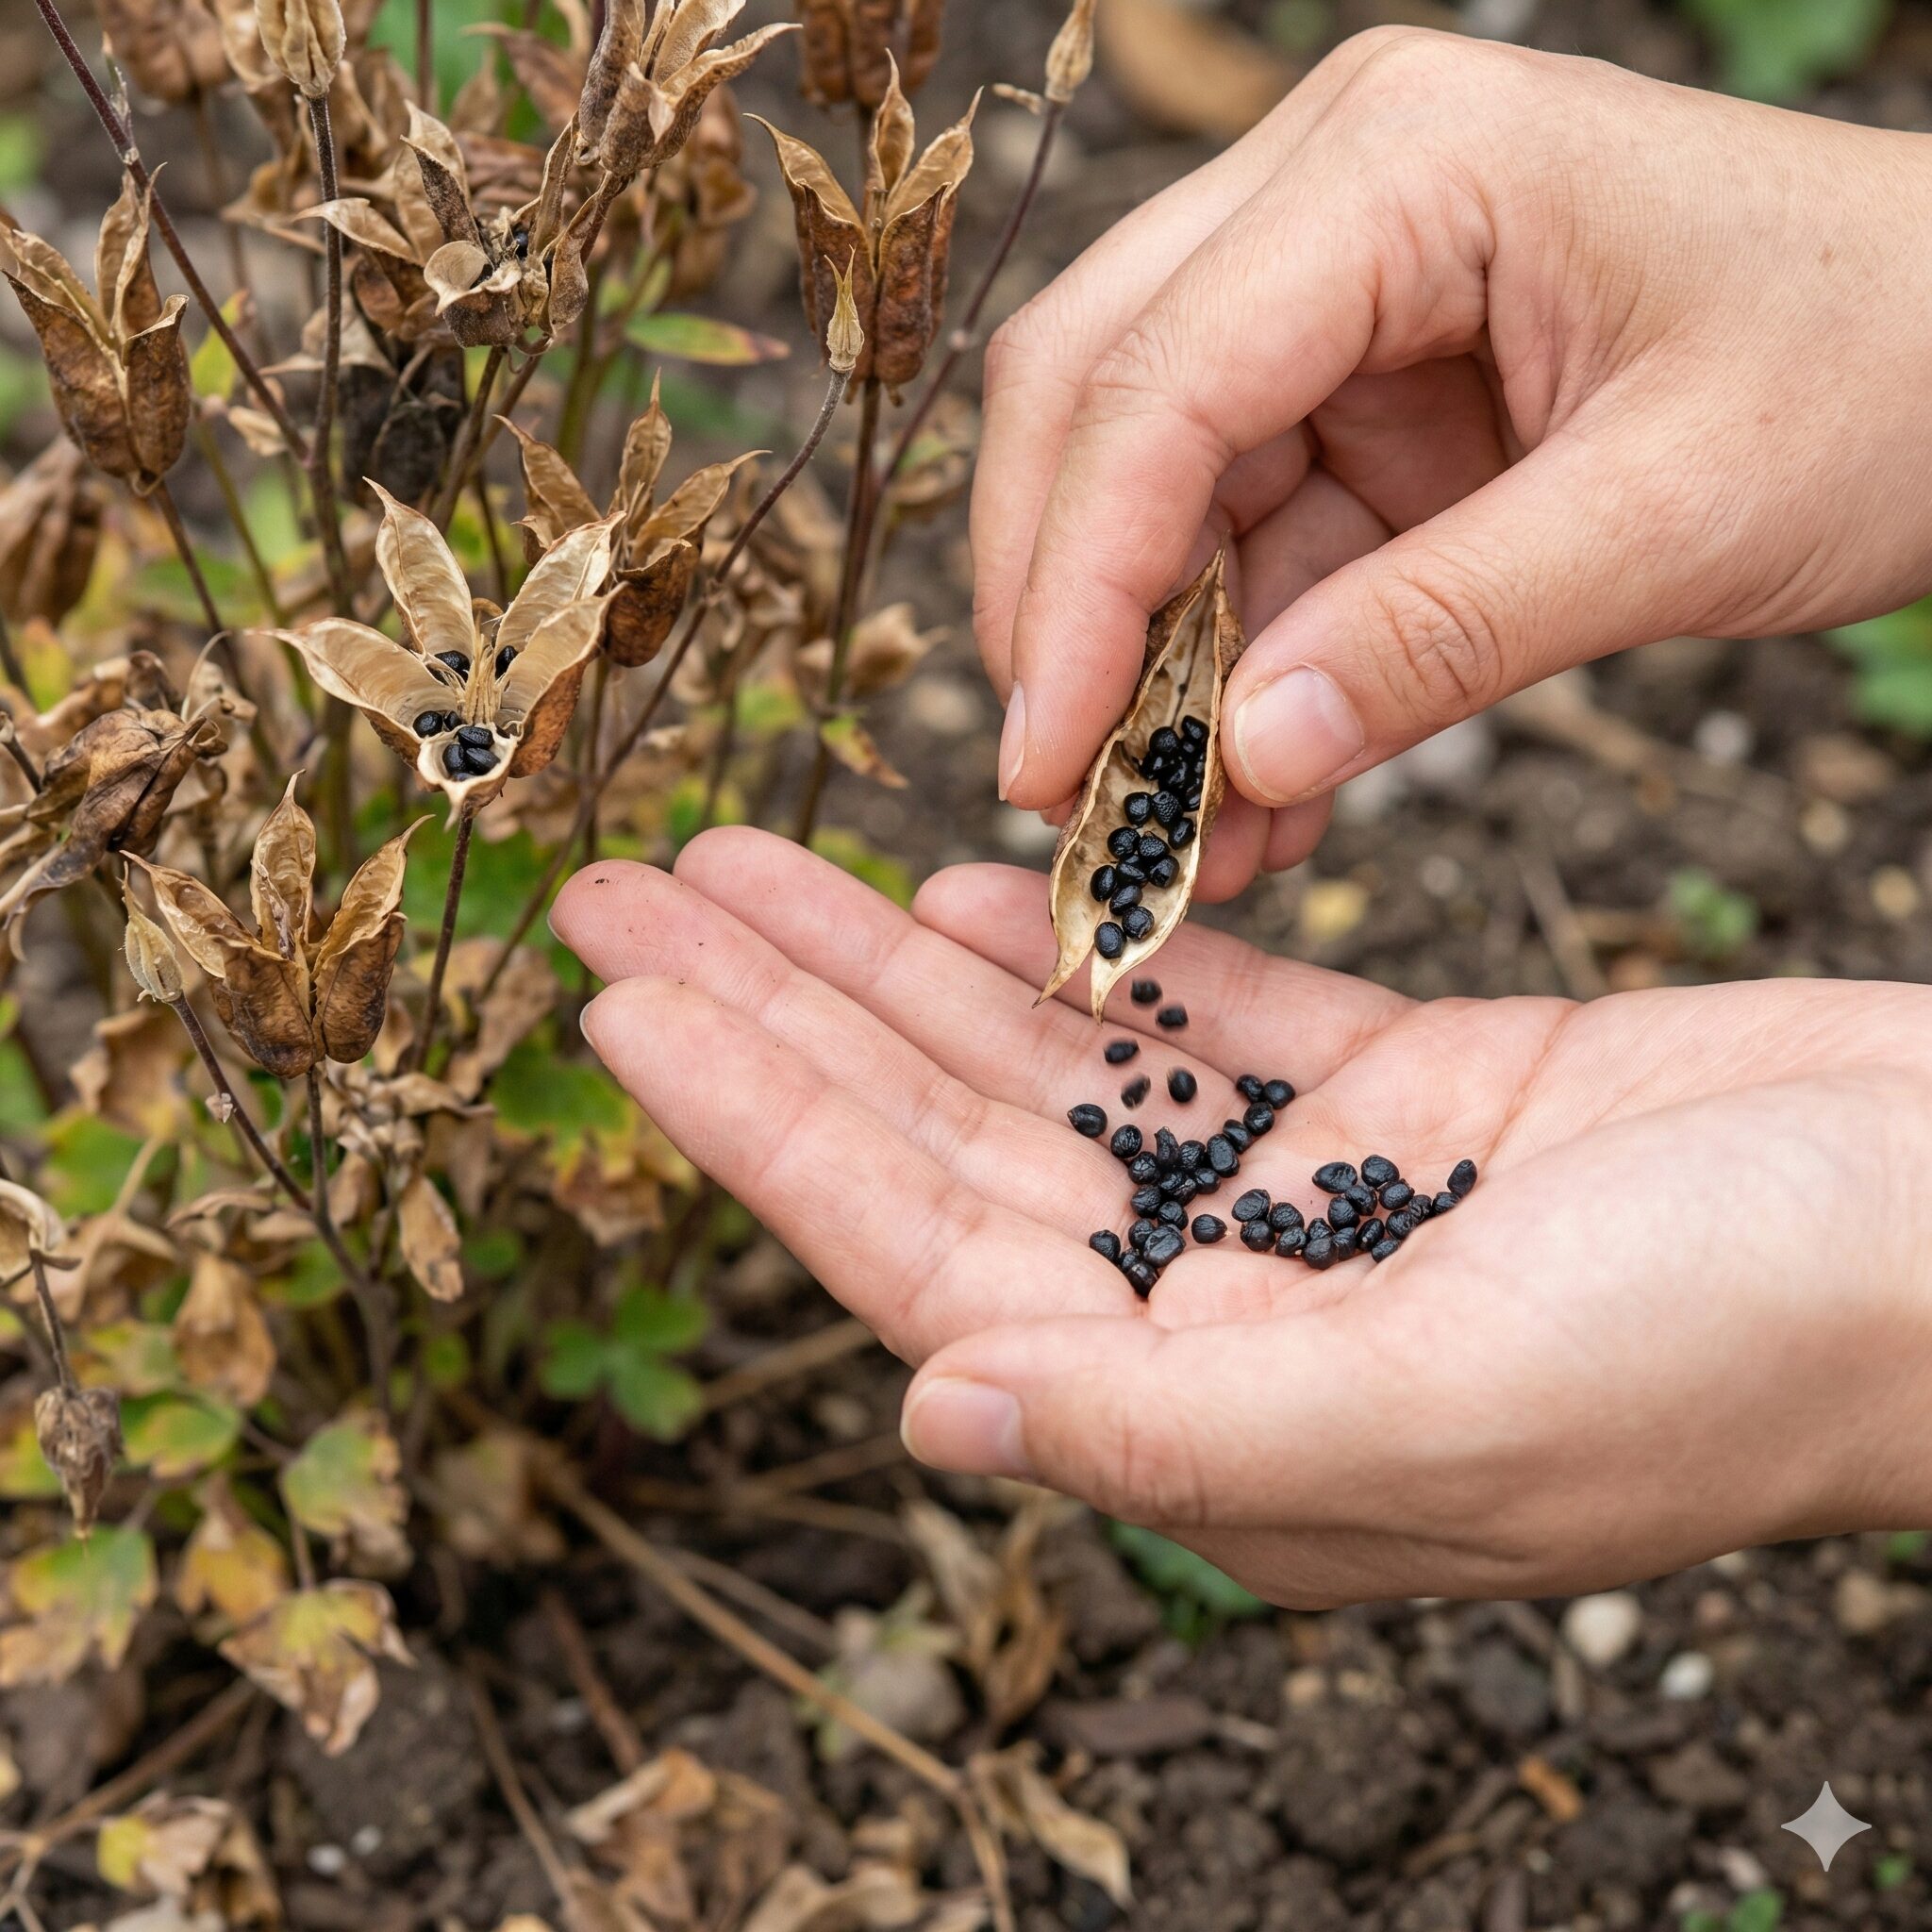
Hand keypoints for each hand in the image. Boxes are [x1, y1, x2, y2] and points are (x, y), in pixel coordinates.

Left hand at [555, 829, 1931, 1605]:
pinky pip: (1189, 1011)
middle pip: (942, 1140)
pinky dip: (1078, 947)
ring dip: (889, 962)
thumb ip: (1177, 1428)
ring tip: (746, 860)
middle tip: (625, 896)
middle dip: (776, 1015)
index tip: (626, 1005)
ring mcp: (1307, 1197)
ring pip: (1041, 1059)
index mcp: (1215, 1413)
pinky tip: (965, 882)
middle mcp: (1229, 1313)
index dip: (760, 1123)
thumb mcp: (1457, 1410)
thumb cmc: (1755, 1342)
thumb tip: (927, 1415)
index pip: (920, 1252)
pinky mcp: (1398, 1091)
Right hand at [973, 27, 1931, 892]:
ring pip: (1155, 490)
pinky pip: (1252, 543)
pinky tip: (1256, 793)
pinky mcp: (1365, 397)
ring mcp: (1341, 298)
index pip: (1157, 379)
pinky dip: (1240, 671)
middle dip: (1065, 606)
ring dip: (1152, 668)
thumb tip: (1244, 758)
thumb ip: (1444, 635)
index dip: (1076, 585)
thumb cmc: (1889, 371)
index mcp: (1404, 165)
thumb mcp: (1673, 515)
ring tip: (1177, 836)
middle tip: (1065, 789)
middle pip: (1095, 400)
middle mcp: (1335, 201)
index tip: (1046, 761)